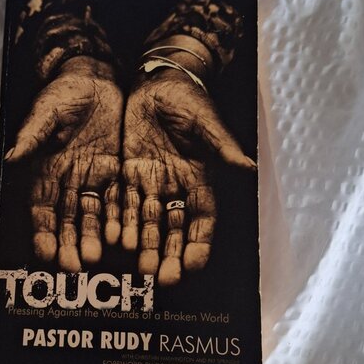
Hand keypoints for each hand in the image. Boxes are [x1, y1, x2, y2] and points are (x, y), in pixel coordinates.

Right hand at [5, 56, 122, 271]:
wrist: (98, 81)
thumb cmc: (66, 93)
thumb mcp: (48, 110)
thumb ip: (33, 134)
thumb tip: (12, 155)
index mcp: (47, 169)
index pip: (42, 207)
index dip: (42, 230)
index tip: (44, 252)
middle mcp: (69, 180)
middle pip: (66, 219)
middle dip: (68, 243)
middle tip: (73, 265)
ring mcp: (93, 178)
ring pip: (92, 215)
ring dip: (93, 237)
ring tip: (95, 257)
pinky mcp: (116, 172)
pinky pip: (117, 200)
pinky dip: (118, 219)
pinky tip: (120, 237)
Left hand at [122, 66, 254, 285]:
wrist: (155, 84)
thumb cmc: (187, 100)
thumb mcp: (204, 121)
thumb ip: (220, 146)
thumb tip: (248, 167)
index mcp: (197, 178)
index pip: (201, 218)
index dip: (199, 242)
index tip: (194, 266)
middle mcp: (174, 187)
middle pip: (173, 227)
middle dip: (169, 254)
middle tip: (163, 279)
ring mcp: (149, 182)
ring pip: (147, 221)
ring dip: (144, 245)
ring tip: (140, 269)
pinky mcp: (126, 174)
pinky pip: (123, 202)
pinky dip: (120, 221)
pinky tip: (115, 240)